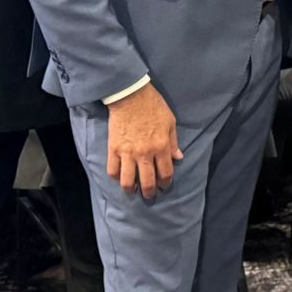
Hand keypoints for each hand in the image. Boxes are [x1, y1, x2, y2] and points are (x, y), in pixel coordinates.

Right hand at [106, 83, 182, 199]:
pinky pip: (113, 170)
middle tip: (150, 196)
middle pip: (148, 182)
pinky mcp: (114, 149)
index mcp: (161, 146)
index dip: (166, 183)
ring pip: (128, 181)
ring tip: (133, 191)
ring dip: (131, 190)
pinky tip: (120, 178)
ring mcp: (128, 153)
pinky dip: (116, 177)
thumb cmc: (153, 106)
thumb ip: (174, 142)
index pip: (166, 173)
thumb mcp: (170, 121)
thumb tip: (179, 157)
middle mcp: (145, 153)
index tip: (164, 185)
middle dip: (150, 193)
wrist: (130, 95)